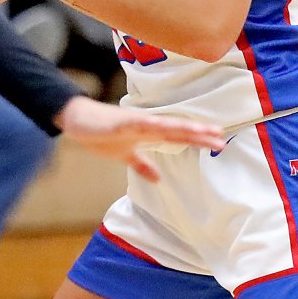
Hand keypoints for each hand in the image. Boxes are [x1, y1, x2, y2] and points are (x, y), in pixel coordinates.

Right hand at [54, 96, 225, 182]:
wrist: (77, 119)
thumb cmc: (100, 134)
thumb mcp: (124, 155)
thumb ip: (142, 164)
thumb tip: (158, 179)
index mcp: (149, 133)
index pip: (178, 136)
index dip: (197, 139)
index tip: (218, 142)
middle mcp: (146, 125)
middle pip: (177, 130)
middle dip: (198, 134)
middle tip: (221, 138)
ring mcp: (134, 122)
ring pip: (164, 125)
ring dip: (182, 127)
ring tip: (201, 130)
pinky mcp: (120, 122)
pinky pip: (138, 124)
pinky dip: (151, 124)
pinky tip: (163, 126)